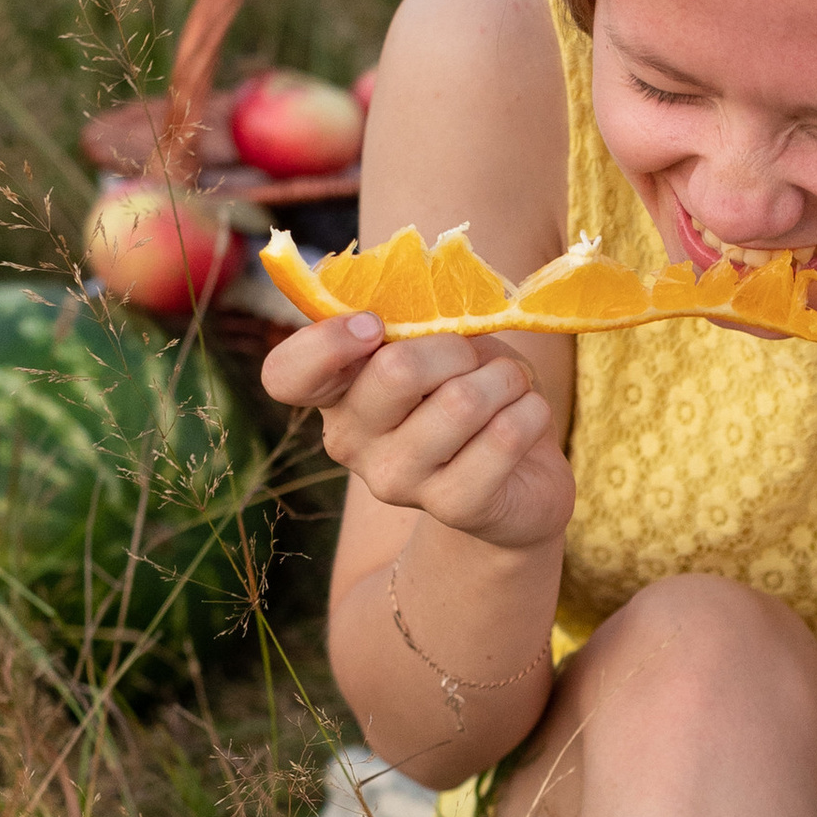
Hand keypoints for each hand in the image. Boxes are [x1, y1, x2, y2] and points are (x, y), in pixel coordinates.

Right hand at [261, 313, 574, 551]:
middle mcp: (351, 442)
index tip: (375, 326)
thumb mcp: (437, 347)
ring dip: (505, 379)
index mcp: (335, 394)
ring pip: (462, 401)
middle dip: (457, 348)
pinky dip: (530, 412)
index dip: (326, 342)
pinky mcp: (454, 506)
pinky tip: (527, 418)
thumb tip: (422, 310)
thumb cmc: (468, 393)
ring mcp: (397, 480)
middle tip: (475, 362)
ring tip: (509, 389)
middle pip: (395, 371)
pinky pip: (503, 436)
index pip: (286, 375)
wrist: (517, 478)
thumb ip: (414, 325)